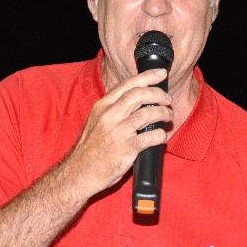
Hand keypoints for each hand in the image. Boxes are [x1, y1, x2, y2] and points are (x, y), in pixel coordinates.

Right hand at [65, 68, 172, 197]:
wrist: (79, 172)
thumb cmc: (90, 149)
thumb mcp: (96, 121)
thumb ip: (113, 110)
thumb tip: (137, 101)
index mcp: (102, 107)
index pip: (127, 85)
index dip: (146, 77)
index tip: (159, 74)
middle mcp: (109, 116)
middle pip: (139, 95)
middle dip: (158, 94)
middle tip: (167, 99)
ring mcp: (118, 133)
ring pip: (147, 114)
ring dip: (162, 113)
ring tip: (167, 116)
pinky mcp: (126, 149)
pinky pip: (149, 137)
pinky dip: (160, 135)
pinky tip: (162, 136)